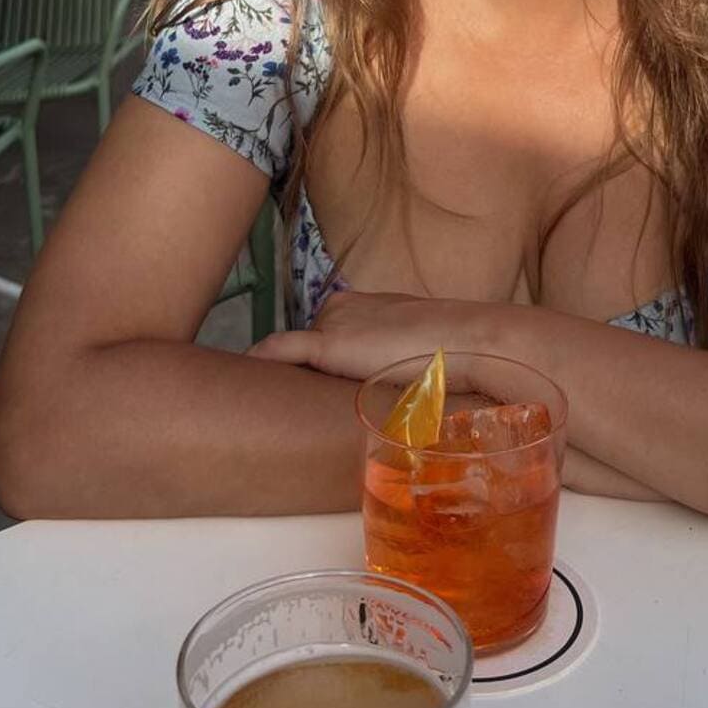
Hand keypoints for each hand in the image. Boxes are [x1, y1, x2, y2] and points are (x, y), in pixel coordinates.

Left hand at [248, 289, 499, 385]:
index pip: (324, 337)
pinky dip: (262, 360)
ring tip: (280, 404)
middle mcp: (338, 308)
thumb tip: (394, 390)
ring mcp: (332, 323)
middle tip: (289, 403)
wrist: (463, 340)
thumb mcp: (412, 346)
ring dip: (293, 378)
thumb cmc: (449, 348)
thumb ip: (389, 357)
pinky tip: (244, 371)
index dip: (319, 365)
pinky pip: (282, 351)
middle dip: (304, 375)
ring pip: (298, 360)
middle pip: (308, 351)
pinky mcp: (328, 344)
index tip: (302, 384)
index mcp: (358, 304)